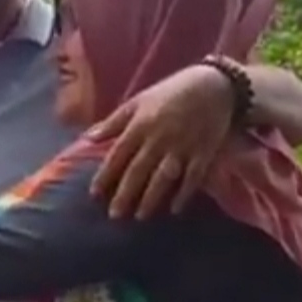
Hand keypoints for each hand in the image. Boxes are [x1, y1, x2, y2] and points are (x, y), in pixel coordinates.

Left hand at [88, 65, 231, 218]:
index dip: (105, 175)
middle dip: (125, 194)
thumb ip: (113, 122)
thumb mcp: (138, 101)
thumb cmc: (170, 93)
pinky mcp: (204, 152)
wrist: (214, 84)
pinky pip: (193, 177)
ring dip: (151, 198)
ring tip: (140, 216)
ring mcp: (182, 146)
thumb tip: (88, 138)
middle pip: (138, 170)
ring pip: (163, 177)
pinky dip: (184, 193)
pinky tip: (175, 209)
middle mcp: (159, 138)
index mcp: (141, 124)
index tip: (94, 195)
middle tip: (114, 215)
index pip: (118, 154)